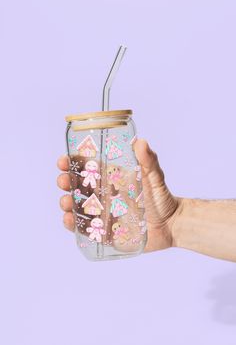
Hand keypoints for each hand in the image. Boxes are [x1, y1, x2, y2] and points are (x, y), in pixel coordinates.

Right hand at [57, 139, 182, 252]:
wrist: (171, 225)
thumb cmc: (162, 198)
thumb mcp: (155, 178)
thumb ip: (149, 161)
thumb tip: (141, 141)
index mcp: (112, 178)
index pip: (87, 168)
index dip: (72, 163)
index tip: (64, 160)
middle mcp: (104, 195)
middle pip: (77, 186)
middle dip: (65, 182)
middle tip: (63, 181)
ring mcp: (102, 213)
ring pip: (77, 207)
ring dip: (67, 203)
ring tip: (67, 202)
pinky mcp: (104, 231)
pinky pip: (84, 228)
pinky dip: (73, 224)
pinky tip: (70, 220)